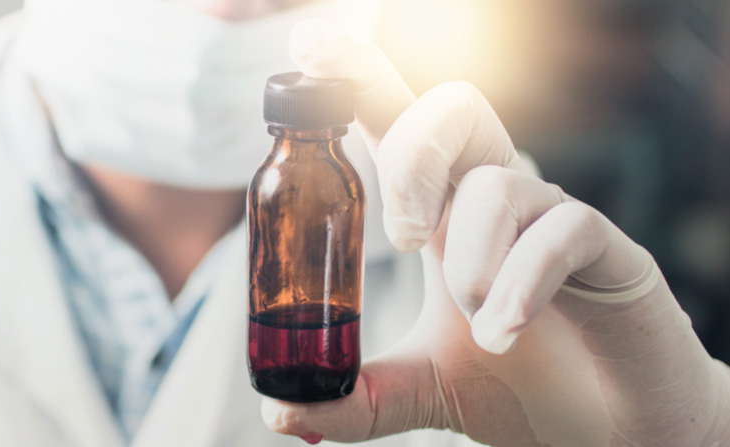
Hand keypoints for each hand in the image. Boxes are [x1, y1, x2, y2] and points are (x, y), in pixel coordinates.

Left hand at [260, 20, 729, 445]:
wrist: (611, 433)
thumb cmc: (521, 389)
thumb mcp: (421, 392)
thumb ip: (357, 397)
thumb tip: (281, 415)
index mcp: (444, 215)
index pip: (397, 127)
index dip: (360, 79)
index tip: (310, 44)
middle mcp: (494, 200)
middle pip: (454, 110)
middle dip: (413, 157)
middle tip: (404, 237)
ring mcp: (551, 217)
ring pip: (498, 182)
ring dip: (470, 256)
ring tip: (477, 324)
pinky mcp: (605, 248)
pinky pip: (561, 231)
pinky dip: (521, 283)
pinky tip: (506, 333)